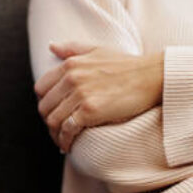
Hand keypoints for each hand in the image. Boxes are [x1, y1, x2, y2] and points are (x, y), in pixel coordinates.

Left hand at [35, 42, 163, 152]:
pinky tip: (68, 146)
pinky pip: (67, 130)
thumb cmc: (127, 64)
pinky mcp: (90, 111)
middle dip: (48, 121)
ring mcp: (80, 95)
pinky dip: (65, 140)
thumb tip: (51, 47)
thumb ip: (72, 49)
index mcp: (70, 65)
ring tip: (62, 140)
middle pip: (45, 107)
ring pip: (53, 121)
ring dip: (55, 134)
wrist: (151, 76)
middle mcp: (71, 79)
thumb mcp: (98, 50)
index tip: (53, 112)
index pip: (40, 88)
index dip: (45, 103)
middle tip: (57, 130)